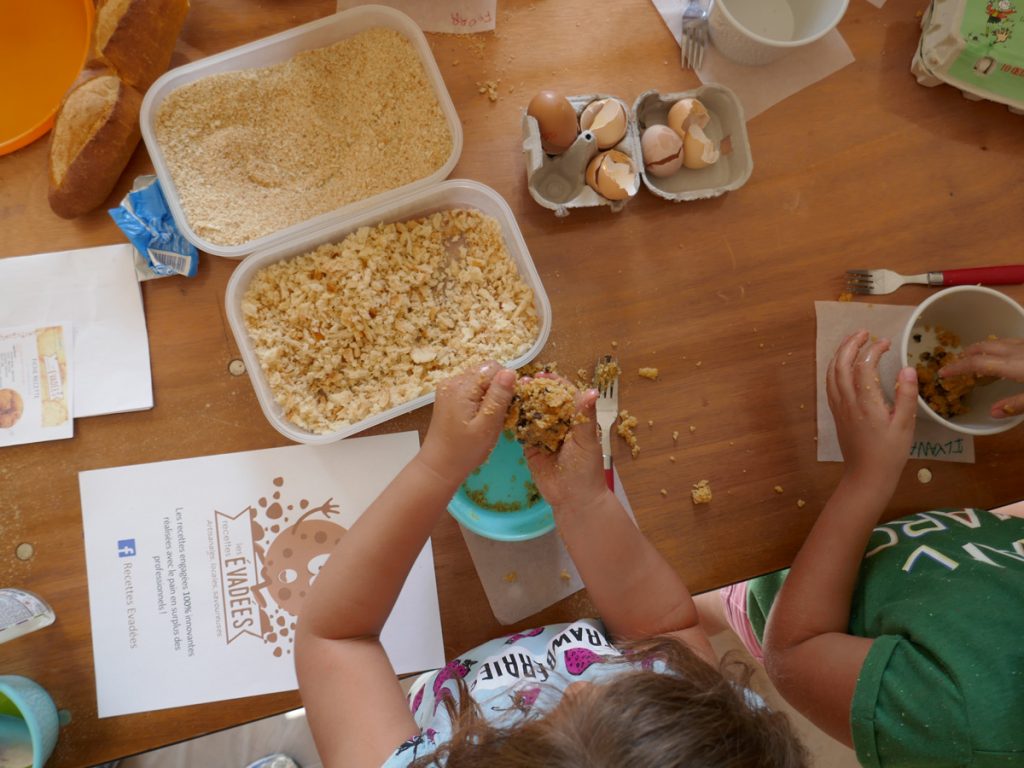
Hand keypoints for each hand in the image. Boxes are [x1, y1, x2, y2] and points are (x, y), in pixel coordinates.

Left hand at [419, 361, 515, 485]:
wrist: (439, 466)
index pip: (493, 368)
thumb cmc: (465, 451)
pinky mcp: (448, 396)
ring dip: (488, 395)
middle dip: (497, 389)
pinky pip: (471, 388)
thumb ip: (499, 397)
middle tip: (496, 415)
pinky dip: (479, 399)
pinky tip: (477, 417)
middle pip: (485, 371)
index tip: (505, 406)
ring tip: (486, 418)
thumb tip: (510, 372)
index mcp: (461, 387)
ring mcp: (448, 388)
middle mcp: (452, 381)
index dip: (504, 384)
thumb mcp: (487, 426)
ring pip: (479, 380)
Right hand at [523, 375, 609, 513]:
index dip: (554, 383)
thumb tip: (592, 390)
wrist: (574, 499)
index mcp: (576, 419)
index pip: (565, 395)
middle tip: (522, 382)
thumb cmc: (586, 469)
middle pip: (545, 401)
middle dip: (534, 391)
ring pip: (532, 414)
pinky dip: (515, 421)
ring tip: (511, 392)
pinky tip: (505, 410)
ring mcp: (544, 435)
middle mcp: (559, 424)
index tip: (542, 375)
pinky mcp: (531, 447)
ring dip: (523, 403)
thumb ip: (584, 416)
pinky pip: (522, 431)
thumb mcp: (586, 440)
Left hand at [827, 330, 916, 484]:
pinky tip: (842, 364)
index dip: (873, 349)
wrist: (866, 476)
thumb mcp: (905, 425)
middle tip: (865, 332)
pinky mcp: (836, 413)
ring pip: (831, 373)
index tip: (886, 341)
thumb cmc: (890, 453)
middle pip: (842, 365)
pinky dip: (834, 368)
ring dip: (840, 354)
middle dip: (851, 344)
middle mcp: (848, 402)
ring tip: (852, 341)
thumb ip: (906, 396)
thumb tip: (908, 369)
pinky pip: (829, 384)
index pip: (864, 366)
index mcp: (866, 403)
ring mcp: (839, 407)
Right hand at [939, 337, 1023, 417]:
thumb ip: (1016, 404)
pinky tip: (1003, 353)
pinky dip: (998, 346)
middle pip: (983, 347)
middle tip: (956, 363)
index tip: (942, 372)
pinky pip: (1010, 341)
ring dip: (981, 348)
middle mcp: (1016, 351)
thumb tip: (993, 412)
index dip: (957, 367)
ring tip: (975, 356)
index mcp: (1013, 365)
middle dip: (965, 354)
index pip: (977, 363)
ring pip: (996, 341)